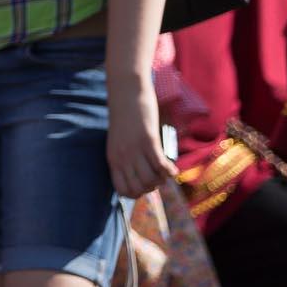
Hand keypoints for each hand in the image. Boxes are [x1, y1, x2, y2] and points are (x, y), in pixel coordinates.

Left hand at [107, 76, 176, 198]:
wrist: (126, 93)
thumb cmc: (124, 117)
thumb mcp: (118, 142)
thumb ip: (125, 158)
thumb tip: (137, 174)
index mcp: (113, 159)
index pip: (122, 190)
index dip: (137, 193)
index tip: (145, 185)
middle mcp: (122, 157)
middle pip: (139, 188)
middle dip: (152, 188)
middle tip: (158, 177)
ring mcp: (135, 149)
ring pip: (151, 180)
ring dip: (162, 179)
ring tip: (165, 170)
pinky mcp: (148, 140)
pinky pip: (160, 165)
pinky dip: (169, 171)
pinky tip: (173, 169)